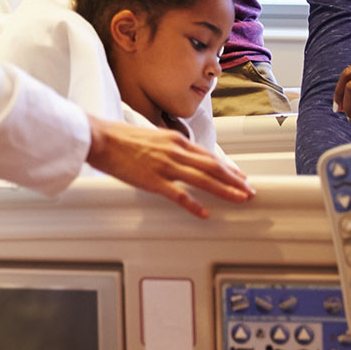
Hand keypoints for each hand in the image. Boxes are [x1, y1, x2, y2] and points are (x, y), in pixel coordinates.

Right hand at [84, 115, 253, 218]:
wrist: (100, 138)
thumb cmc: (120, 137)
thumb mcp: (152, 136)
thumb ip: (168, 147)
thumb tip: (178, 155)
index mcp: (175, 140)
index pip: (209, 156)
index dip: (228, 168)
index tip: (240, 177)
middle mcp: (175, 152)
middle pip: (213, 167)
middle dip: (234, 180)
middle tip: (249, 191)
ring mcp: (165, 166)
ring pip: (203, 179)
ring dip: (224, 190)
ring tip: (239, 199)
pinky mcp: (153, 180)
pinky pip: (178, 194)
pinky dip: (194, 204)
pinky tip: (204, 213)